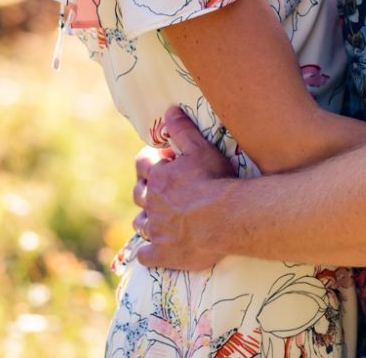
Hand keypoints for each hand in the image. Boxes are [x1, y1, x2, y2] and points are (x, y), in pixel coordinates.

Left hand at [132, 105, 236, 270]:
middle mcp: (151, 203)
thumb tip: (168, 110)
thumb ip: (182, 130)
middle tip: (163, 190)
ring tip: (161, 219)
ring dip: (148, 219)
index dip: (151, 160)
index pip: (142, 163)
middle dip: (147, 190)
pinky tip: (153, 251)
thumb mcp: (201, 149)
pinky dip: (148, 253)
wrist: (226, 219)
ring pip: (141, 223)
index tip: (163, 161)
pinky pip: (145, 255)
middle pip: (139, 194)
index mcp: (157, 177)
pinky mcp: (162, 254)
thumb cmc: (215, 181)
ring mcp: (155, 230)